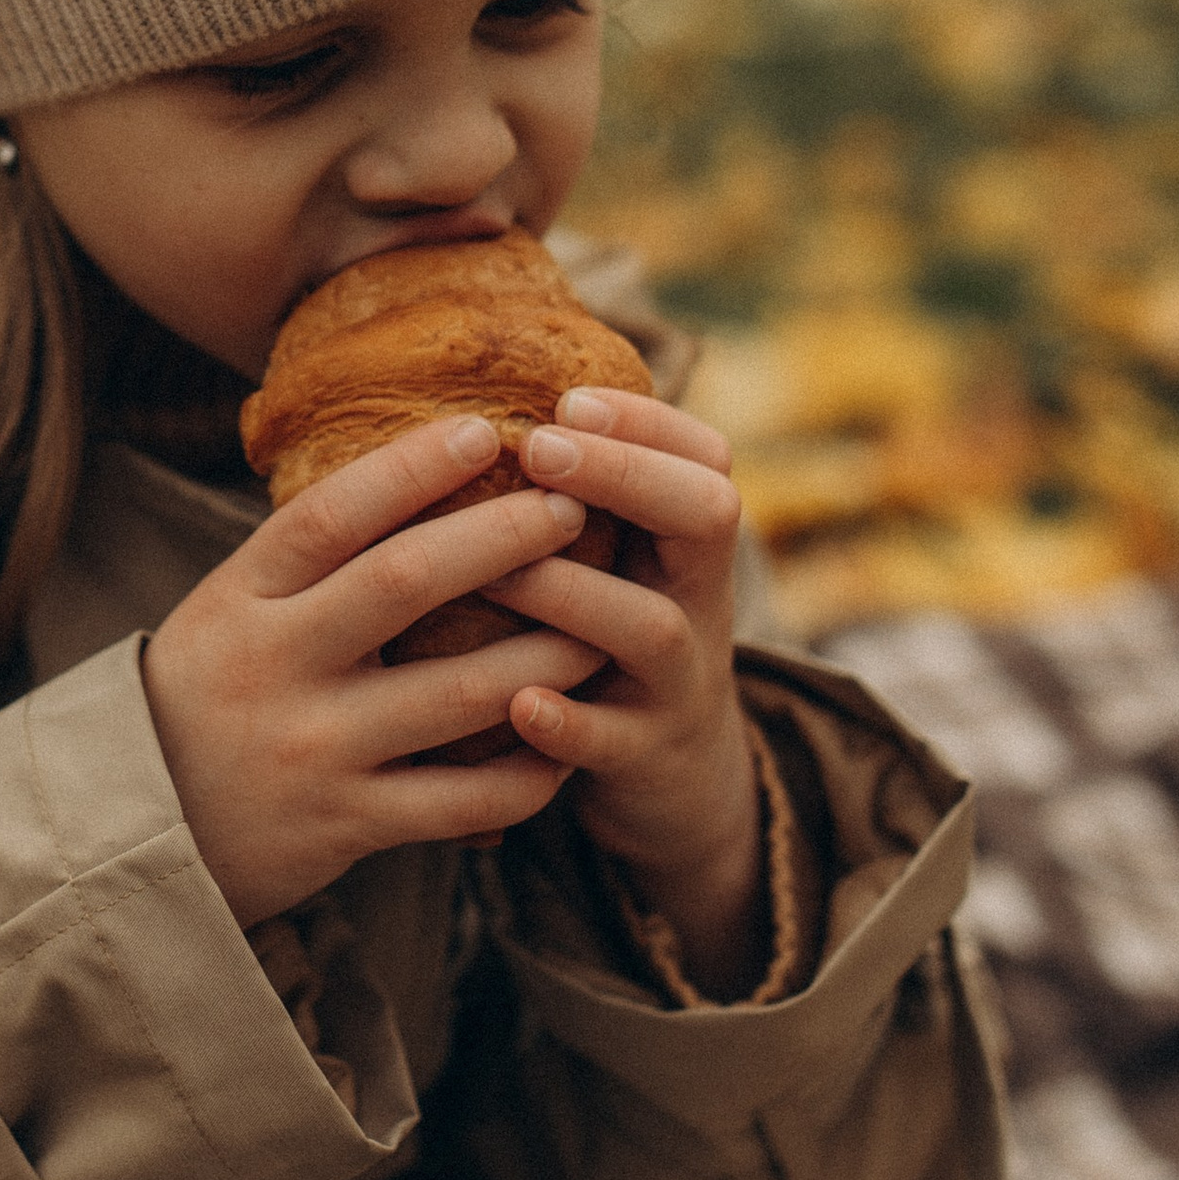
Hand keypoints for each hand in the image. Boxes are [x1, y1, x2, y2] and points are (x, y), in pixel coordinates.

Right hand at [143, 414, 607, 928]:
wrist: (139, 832)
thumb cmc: (208, 694)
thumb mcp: (229, 610)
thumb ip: (308, 561)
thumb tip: (421, 470)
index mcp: (242, 598)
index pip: (332, 514)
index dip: (412, 467)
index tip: (485, 430)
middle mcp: (275, 665)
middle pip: (405, 583)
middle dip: (502, 540)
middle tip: (570, 511)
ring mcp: (313, 748)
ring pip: (458, 694)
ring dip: (545, 656)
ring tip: (601, 625)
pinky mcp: (345, 825)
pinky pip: (461, 800)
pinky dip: (526, 772)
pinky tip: (565, 742)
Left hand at [485, 392, 763, 995]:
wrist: (674, 781)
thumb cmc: (610, 643)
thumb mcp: (620, 565)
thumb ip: (577, 497)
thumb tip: (472, 398)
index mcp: (686, 545)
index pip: (706, 457)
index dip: (647, 421)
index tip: (566, 399)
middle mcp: (697, 602)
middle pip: (707, 516)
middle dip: (625, 475)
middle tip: (539, 449)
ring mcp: (676, 683)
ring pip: (652, 627)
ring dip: (572, 590)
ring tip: (495, 574)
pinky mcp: (643, 759)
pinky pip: (612, 740)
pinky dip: (567, 722)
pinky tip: (518, 703)